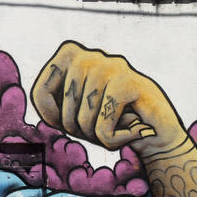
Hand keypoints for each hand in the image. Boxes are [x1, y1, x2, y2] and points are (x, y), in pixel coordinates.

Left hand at [31, 41, 182, 153]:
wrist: (158, 136)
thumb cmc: (112, 124)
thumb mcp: (73, 114)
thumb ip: (52, 105)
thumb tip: (41, 107)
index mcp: (71, 57)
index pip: (39, 92)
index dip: (52, 118)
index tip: (73, 121)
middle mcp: (89, 55)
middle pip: (63, 112)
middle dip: (80, 131)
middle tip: (103, 125)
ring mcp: (111, 65)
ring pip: (83, 121)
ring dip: (99, 137)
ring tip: (118, 126)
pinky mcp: (130, 82)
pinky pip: (103, 127)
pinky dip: (114, 141)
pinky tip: (131, 132)